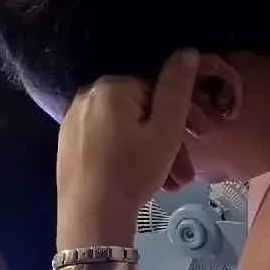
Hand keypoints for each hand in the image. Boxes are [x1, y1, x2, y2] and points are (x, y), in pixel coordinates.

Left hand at [56, 50, 198, 244]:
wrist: (91, 218)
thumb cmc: (132, 173)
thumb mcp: (165, 131)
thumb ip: (177, 89)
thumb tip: (187, 51)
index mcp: (112, 86)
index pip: (158, 91)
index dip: (185, 114)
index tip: (202, 137)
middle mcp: (87, 95)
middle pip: (141, 112)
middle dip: (170, 140)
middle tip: (187, 171)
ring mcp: (73, 120)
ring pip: (126, 129)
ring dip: (153, 153)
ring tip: (171, 183)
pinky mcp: (67, 143)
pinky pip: (107, 140)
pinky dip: (129, 155)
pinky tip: (144, 180)